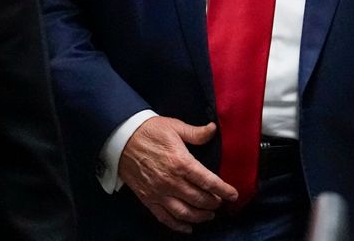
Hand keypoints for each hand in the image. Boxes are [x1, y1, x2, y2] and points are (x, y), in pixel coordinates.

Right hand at [118, 116, 237, 233]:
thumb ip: (196, 132)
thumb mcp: (174, 126)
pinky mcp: (148, 198)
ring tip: (208, 215)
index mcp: (181, 162)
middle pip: (199, 199)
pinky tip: (188, 227)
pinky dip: (178, 226)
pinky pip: (165, 217)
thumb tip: (213, 129)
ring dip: (200, 216)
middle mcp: (172, 181)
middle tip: (219, 202)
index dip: (224, 190)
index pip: (208, 181)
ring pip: (185, 212)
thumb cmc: (149, 131)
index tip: (233, 194)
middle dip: (213, 203)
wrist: (121, 138)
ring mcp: (159, 192)